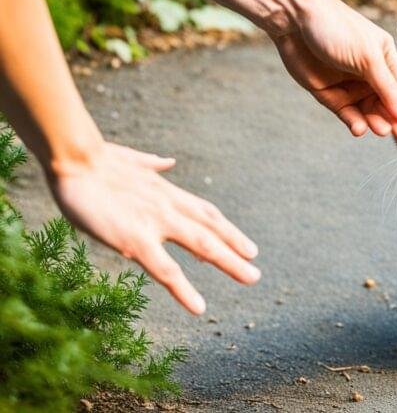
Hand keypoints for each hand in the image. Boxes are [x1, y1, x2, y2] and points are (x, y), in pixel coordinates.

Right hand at [47, 142, 259, 314]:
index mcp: (166, 192)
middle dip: (236, 247)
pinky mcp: (136, 240)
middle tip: (255, 268)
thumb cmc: (95, 160)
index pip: (205, 212)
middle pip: (212, 229)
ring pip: (203, 244)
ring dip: (229, 262)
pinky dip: (184, 290)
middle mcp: (169, 207)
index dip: (225, 229)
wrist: (74, 157)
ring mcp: (156, 223)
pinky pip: (165, 270)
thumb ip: (152, 165)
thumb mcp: (131, 161)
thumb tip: (167, 162)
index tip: (242, 244)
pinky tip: (199, 307)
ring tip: (251, 278)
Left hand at [271, 0, 396, 140]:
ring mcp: (350, 85)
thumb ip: (387, 88)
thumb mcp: (368, 58)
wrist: (294, 21)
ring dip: (375, 122)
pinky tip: (359, 128)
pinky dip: (354, 122)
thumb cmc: (337, 28)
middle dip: (393, 119)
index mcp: (385, 58)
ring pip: (368, 111)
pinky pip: (347, 113)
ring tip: (380, 130)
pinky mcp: (331, 94)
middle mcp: (369, 74)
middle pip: (386, 104)